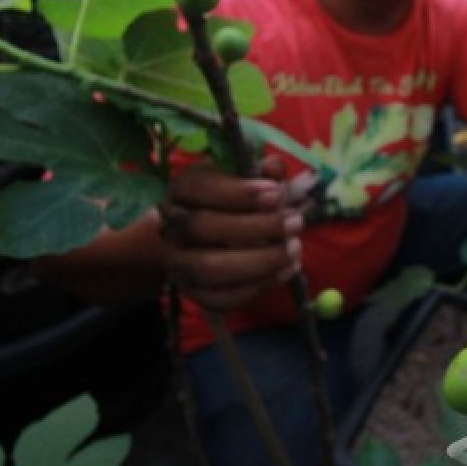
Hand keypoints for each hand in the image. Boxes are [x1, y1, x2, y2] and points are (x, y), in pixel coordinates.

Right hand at [159, 154, 308, 311]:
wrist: (204, 236)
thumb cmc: (232, 199)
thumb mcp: (245, 177)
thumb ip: (261, 171)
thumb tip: (274, 167)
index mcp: (182, 189)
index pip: (200, 188)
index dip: (239, 192)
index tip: (277, 193)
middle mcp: (171, 226)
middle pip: (202, 228)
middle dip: (255, 227)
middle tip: (295, 222)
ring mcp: (177, 262)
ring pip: (209, 269)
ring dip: (259, 261)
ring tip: (295, 249)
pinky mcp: (192, 292)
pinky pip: (220, 298)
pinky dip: (256, 287)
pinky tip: (286, 270)